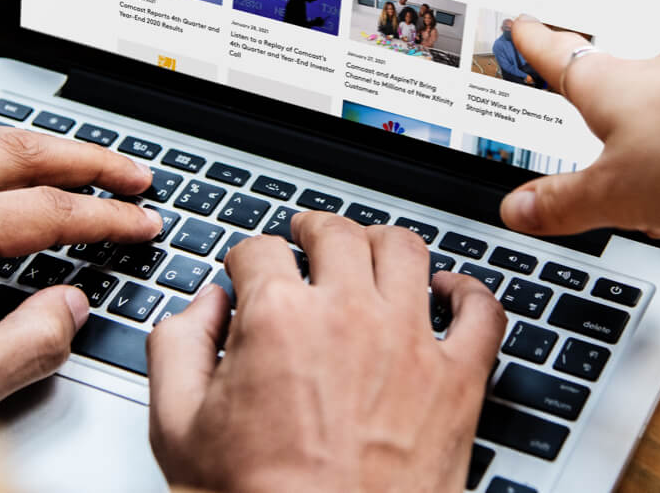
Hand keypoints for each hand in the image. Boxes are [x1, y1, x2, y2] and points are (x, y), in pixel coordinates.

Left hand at [0, 123, 160, 415]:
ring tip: (87, 161)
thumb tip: (70, 306)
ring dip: (46, 145)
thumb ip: (27, 347)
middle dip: (92, 160)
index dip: (109, 217)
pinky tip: (9, 164)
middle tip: (135, 174)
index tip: (145, 222)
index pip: (51, 211)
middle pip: (26, 150)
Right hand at [148, 213, 505, 492]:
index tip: (249, 267)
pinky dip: (470, 291)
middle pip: (336, 232)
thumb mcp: (178, 430)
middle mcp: (348, 316)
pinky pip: (482, 312)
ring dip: (382, 240)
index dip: (247, 256)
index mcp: (279, 320)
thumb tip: (203, 305)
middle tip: (307, 236)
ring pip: (405, 250)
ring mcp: (409, 343)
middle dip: (313, 228)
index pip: (260, 250)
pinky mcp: (457, 380)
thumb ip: (177, 348)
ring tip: (369, 248)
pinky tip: (449, 291)